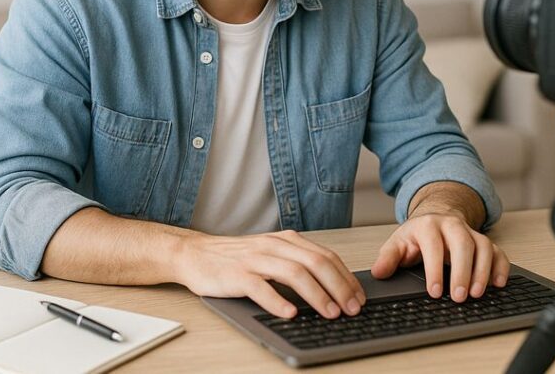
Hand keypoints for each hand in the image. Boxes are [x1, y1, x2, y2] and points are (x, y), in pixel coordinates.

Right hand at [175, 229, 365, 319]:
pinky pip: (260, 288)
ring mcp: (255, 259)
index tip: (358, 297)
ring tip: (330, 313)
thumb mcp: (272, 254)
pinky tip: (290, 314)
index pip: (325, 256)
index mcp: (287, 240)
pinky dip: (278, 301)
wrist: (195, 254)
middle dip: (339, 287)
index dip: (346, 277)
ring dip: (316, 295)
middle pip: (316, 263)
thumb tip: (332, 287)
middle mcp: (274, 246)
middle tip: (351, 308)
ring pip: (293, 274)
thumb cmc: (236, 259)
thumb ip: (297, 264)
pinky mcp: (236, 275)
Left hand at [371, 212, 509, 301]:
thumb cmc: (416, 235)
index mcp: (428, 225)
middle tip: (459, 297)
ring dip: (483, 271)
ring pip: (483, 246)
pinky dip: (501, 266)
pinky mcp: (484, 240)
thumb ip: (387, 257)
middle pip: (462, 244)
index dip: (435, 269)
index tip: (435, 292)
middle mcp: (452, 226)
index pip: (433, 246)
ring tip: (477, 294)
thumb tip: (379, 272)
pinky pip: (497, 251)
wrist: (435, 217)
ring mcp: (470, 232)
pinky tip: (498, 284)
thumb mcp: (398, 243)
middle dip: (463, 271)